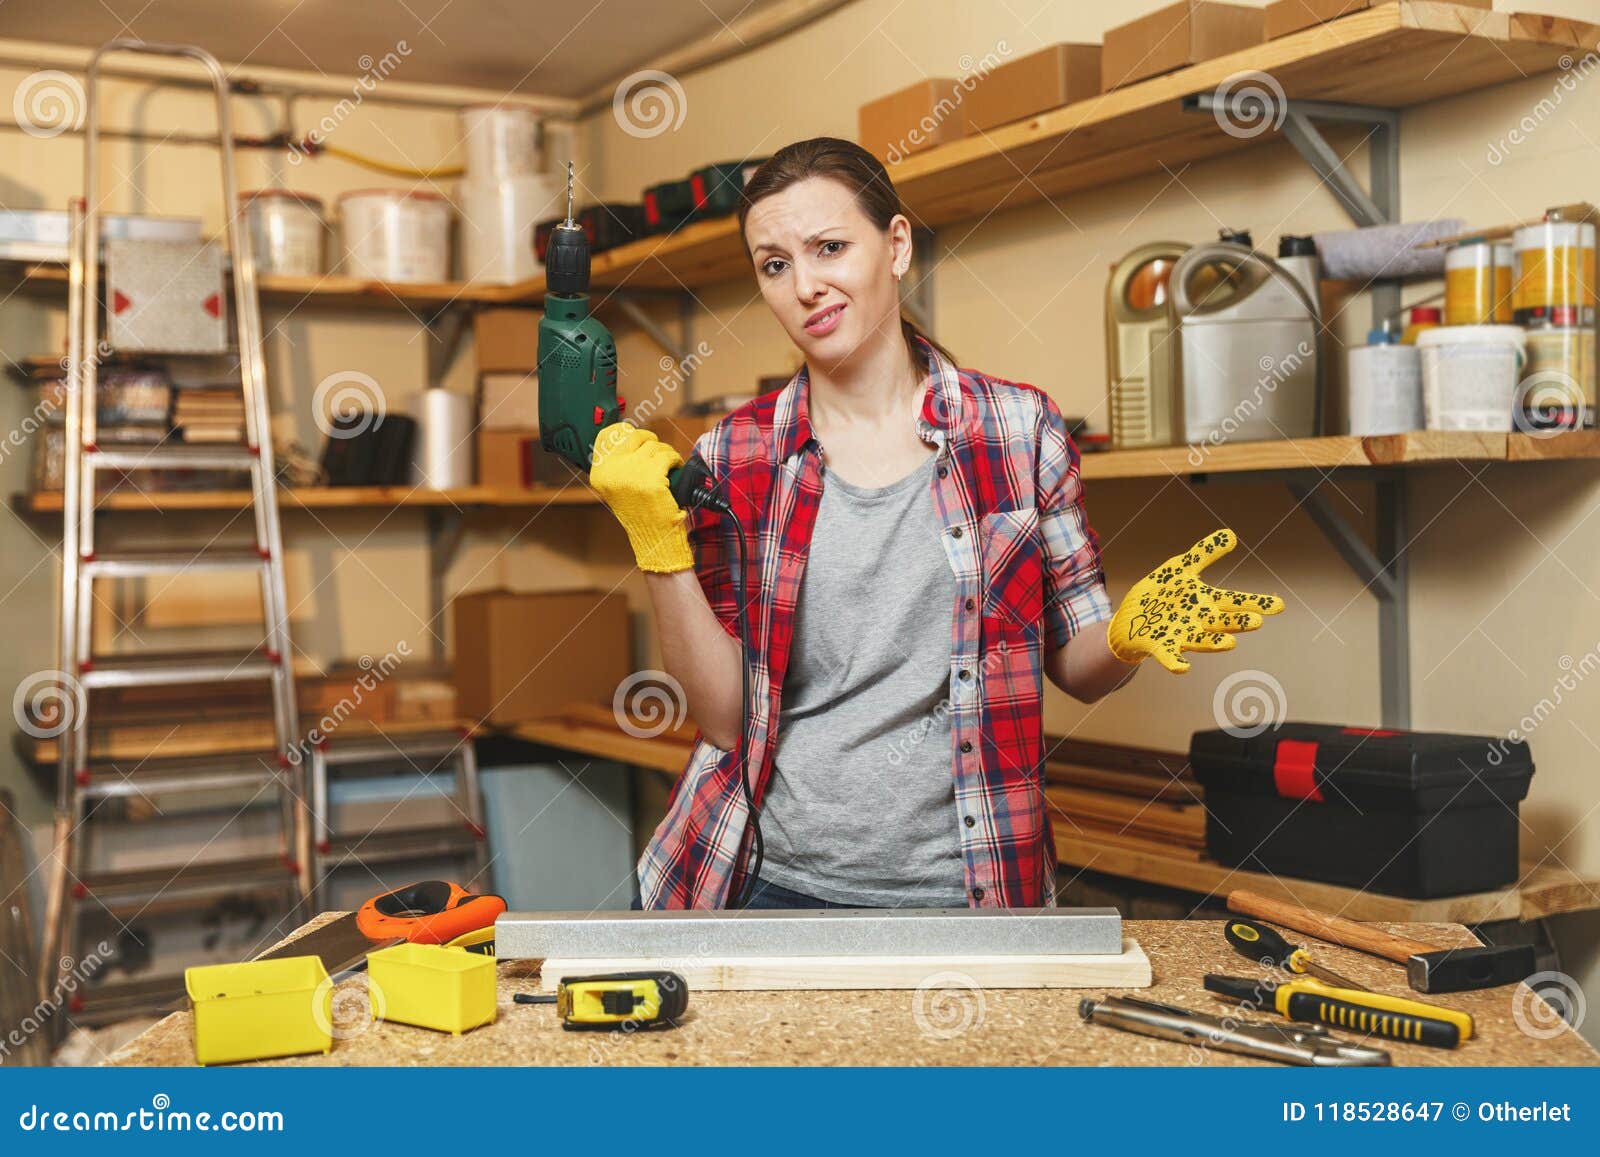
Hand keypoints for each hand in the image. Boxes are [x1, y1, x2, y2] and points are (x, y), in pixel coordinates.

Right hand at [590, 422, 693, 573]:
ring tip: (668, 466)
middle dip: (650, 442)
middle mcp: (611, 471)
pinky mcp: (652, 478)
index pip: (607, 436)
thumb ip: (617, 465)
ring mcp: (632, 473)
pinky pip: (668, 455)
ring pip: (654, 446)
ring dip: (665, 452)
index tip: (638, 438)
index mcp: (599, 474)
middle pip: (634, 436)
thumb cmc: (639, 512)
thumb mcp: (617, 488)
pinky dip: (675, 459)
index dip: (625, 432)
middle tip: (658, 455)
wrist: (652, 537)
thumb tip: (627, 435)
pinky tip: (675, 467)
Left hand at [1107, 528, 1283, 673]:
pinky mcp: (1160, 645)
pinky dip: (1175, 661)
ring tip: (1229, 643)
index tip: (1279, 605)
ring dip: (1214, 643)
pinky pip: (1169, 655)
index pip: (1235, 602)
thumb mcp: (1180, 568)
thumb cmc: (1161, 594)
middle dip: (1238, 623)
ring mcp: (1180, 635)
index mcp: (1205, 602)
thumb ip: (1203, 553)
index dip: (1256, 603)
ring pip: (1201, 640)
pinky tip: (1183, 667)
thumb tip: (1231, 534)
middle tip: (1256, 621)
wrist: (1130, 618)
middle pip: (1222, 622)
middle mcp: (1198, 621)